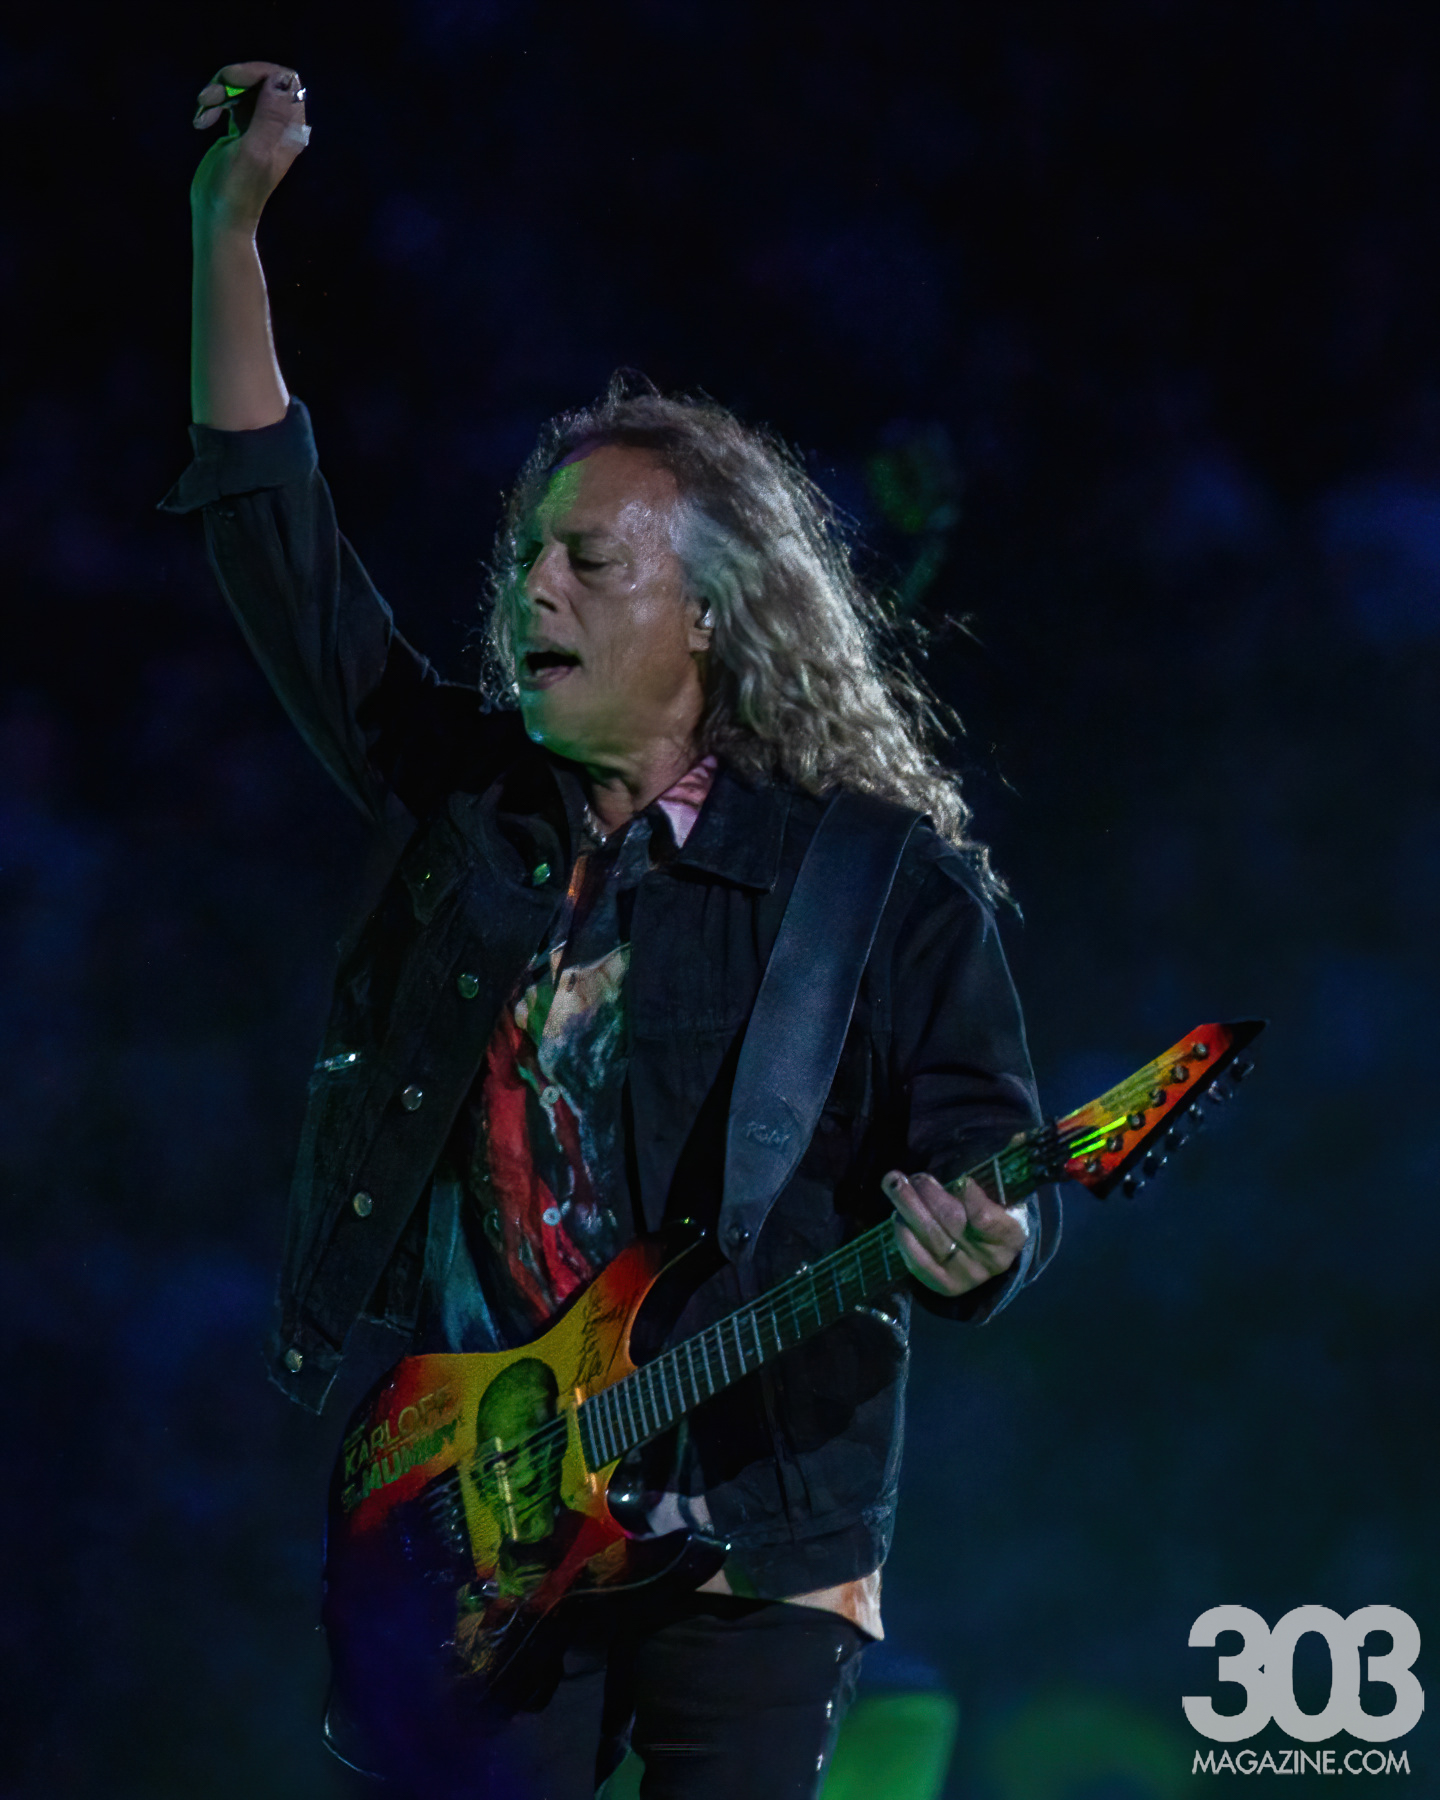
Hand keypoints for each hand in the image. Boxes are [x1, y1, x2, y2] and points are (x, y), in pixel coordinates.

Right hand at [191, 62, 309, 231]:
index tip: (229, 80)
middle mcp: (279, 127)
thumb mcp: (253, 150)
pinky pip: (230, 103)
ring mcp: (260, 128)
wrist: (219, 216)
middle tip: (208, 95)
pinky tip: (200, 122)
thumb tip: (282, 80)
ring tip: (201, 110)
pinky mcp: (242, 132)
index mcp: (290, 130)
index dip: (257, 72)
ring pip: (243, 89)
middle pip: (261, 80)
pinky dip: (213, 105)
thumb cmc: (237, 189)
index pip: (285, 80)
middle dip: (232, 81)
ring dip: (218, 93)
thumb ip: (269, 116)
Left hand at [884, 1168, 1028, 1296]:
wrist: (987, 1254)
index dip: (971, 1198)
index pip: (987, 1218)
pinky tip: (897, 1217)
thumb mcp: (1003, 1192)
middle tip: (913, 1175)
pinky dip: (904, 1238)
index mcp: (1011, 1236)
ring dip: (908, 1208)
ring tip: (895, 1184)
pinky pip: (918, 1262)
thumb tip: (1017, 1135)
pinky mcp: (944, 1286)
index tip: (960, 1180)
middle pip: (952, 1223)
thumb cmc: (992, 1212)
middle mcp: (991, 1261)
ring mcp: (967, 1276)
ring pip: (932, 1238)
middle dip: (928, 1194)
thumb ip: (1002, 1168)